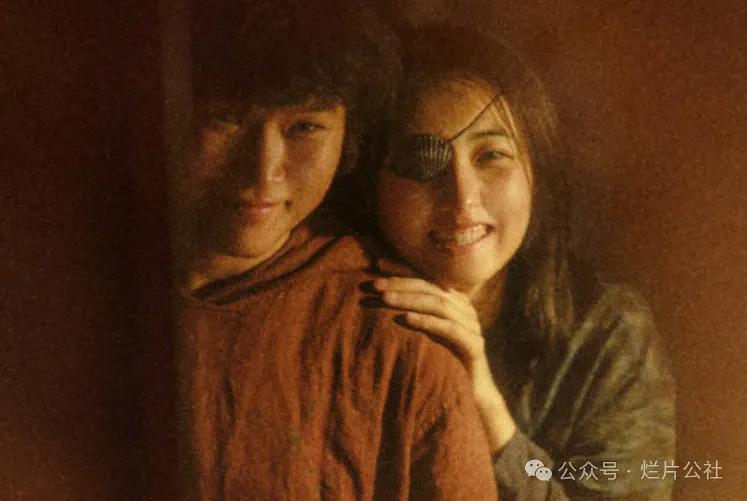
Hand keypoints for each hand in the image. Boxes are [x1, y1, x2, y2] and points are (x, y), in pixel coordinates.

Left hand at [373, 276, 516, 449]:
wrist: (473, 395)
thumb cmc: (443, 362)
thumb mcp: (425, 333)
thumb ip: (410, 313)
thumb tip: (377, 297)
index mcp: (453, 300)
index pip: (425, 277)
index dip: (402, 269)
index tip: (376, 263)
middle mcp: (464, 308)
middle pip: (429, 287)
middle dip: (400, 283)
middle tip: (374, 283)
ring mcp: (471, 325)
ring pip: (438, 304)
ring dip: (409, 299)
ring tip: (384, 298)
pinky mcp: (474, 345)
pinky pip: (449, 329)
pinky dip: (426, 321)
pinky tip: (406, 319)